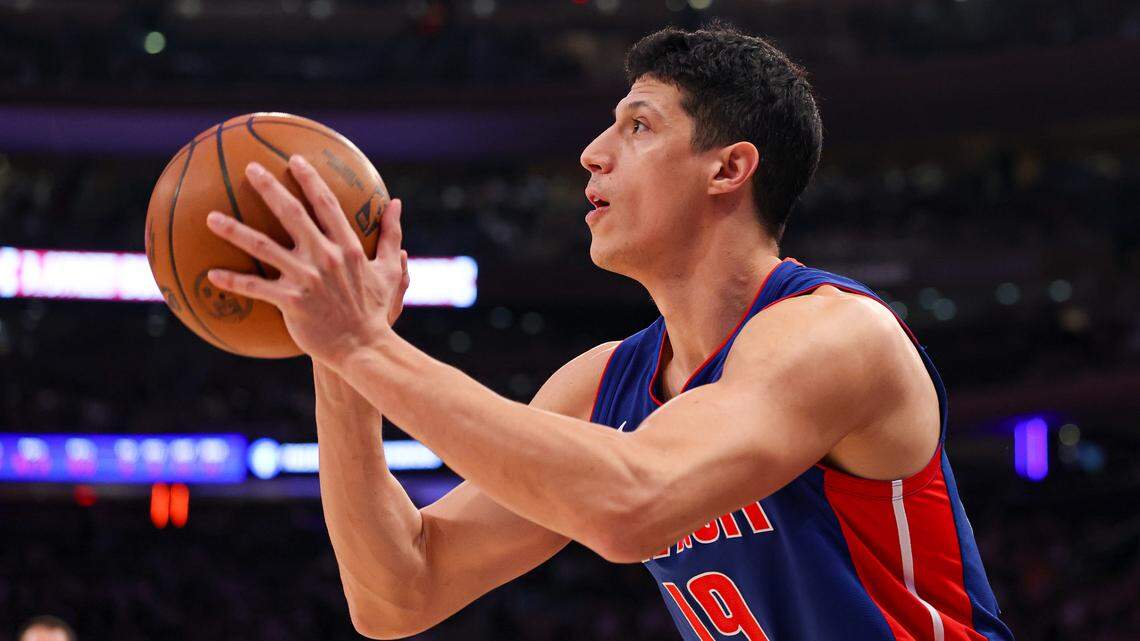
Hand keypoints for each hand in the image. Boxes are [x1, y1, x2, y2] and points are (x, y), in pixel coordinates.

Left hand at [205, 155, 408, 366]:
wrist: (364, 348)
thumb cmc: (376, 311)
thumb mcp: (391, 270)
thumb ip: (392, 235)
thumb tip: (397, 204)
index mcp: (348, 247)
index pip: (326, 204)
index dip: (310, 179)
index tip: (294, 160)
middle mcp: (325, 257)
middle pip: (292, 214)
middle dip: (269, 188)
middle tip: (250, 169)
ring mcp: (306, 279)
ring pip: (263, 247)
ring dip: (235, 230)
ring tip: (210, 217)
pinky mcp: (291, 302)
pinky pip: (256, 288)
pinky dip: (233, 281)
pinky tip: (210, 274)